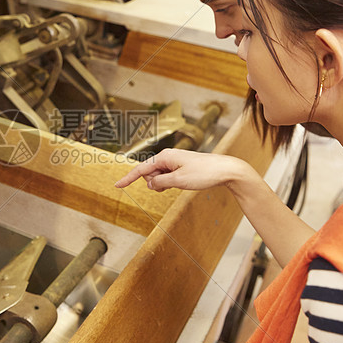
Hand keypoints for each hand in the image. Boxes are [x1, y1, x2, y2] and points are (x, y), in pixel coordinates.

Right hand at [114, 148, 252, 192]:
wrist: (226, 170)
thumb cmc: (204, 173)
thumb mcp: (178, 181)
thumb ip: (160, 183)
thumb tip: (150, 184)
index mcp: (164, 156)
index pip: (141, 169)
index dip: (128, 178)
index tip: (117, 185)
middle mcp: (168, 156)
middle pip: (150, 173)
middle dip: (154, 183)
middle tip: (171, 186)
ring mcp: (175, 161)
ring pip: (159, 176)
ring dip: (163, 184)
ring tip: (179, 185)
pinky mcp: (181, 166)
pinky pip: (168, 176)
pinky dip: (169, 182)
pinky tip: (181, 184)